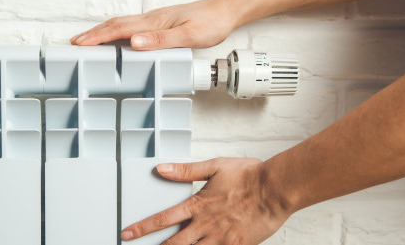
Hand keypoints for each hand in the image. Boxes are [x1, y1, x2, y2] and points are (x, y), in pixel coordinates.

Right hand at [70, 0, 239, 49]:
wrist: (225, 11)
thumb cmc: (210, 23)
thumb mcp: (188, 35)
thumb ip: (161, 40)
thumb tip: (134, 42)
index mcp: (153, 23)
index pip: (119, 30)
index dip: (97, 37)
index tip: (80, 44)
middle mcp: (151, 19)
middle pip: (115, 25)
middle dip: (93, 34)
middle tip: (74, 43)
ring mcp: (154, 20)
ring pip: (121, 25)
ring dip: (102, 32)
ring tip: (88, 41)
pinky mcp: (160, 23)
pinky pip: (131, 27)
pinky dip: (116, 32)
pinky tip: (117, 38)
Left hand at [121, 158, 291, 244]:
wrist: (276, 189)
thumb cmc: (249, 176)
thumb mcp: (214, 167)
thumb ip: (185, 170)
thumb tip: (161, 169)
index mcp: (198, 205)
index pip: (163, 219)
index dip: (142, 228)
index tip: (128, 233)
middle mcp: (205, 225)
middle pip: (173, 244)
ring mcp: (220, 239)